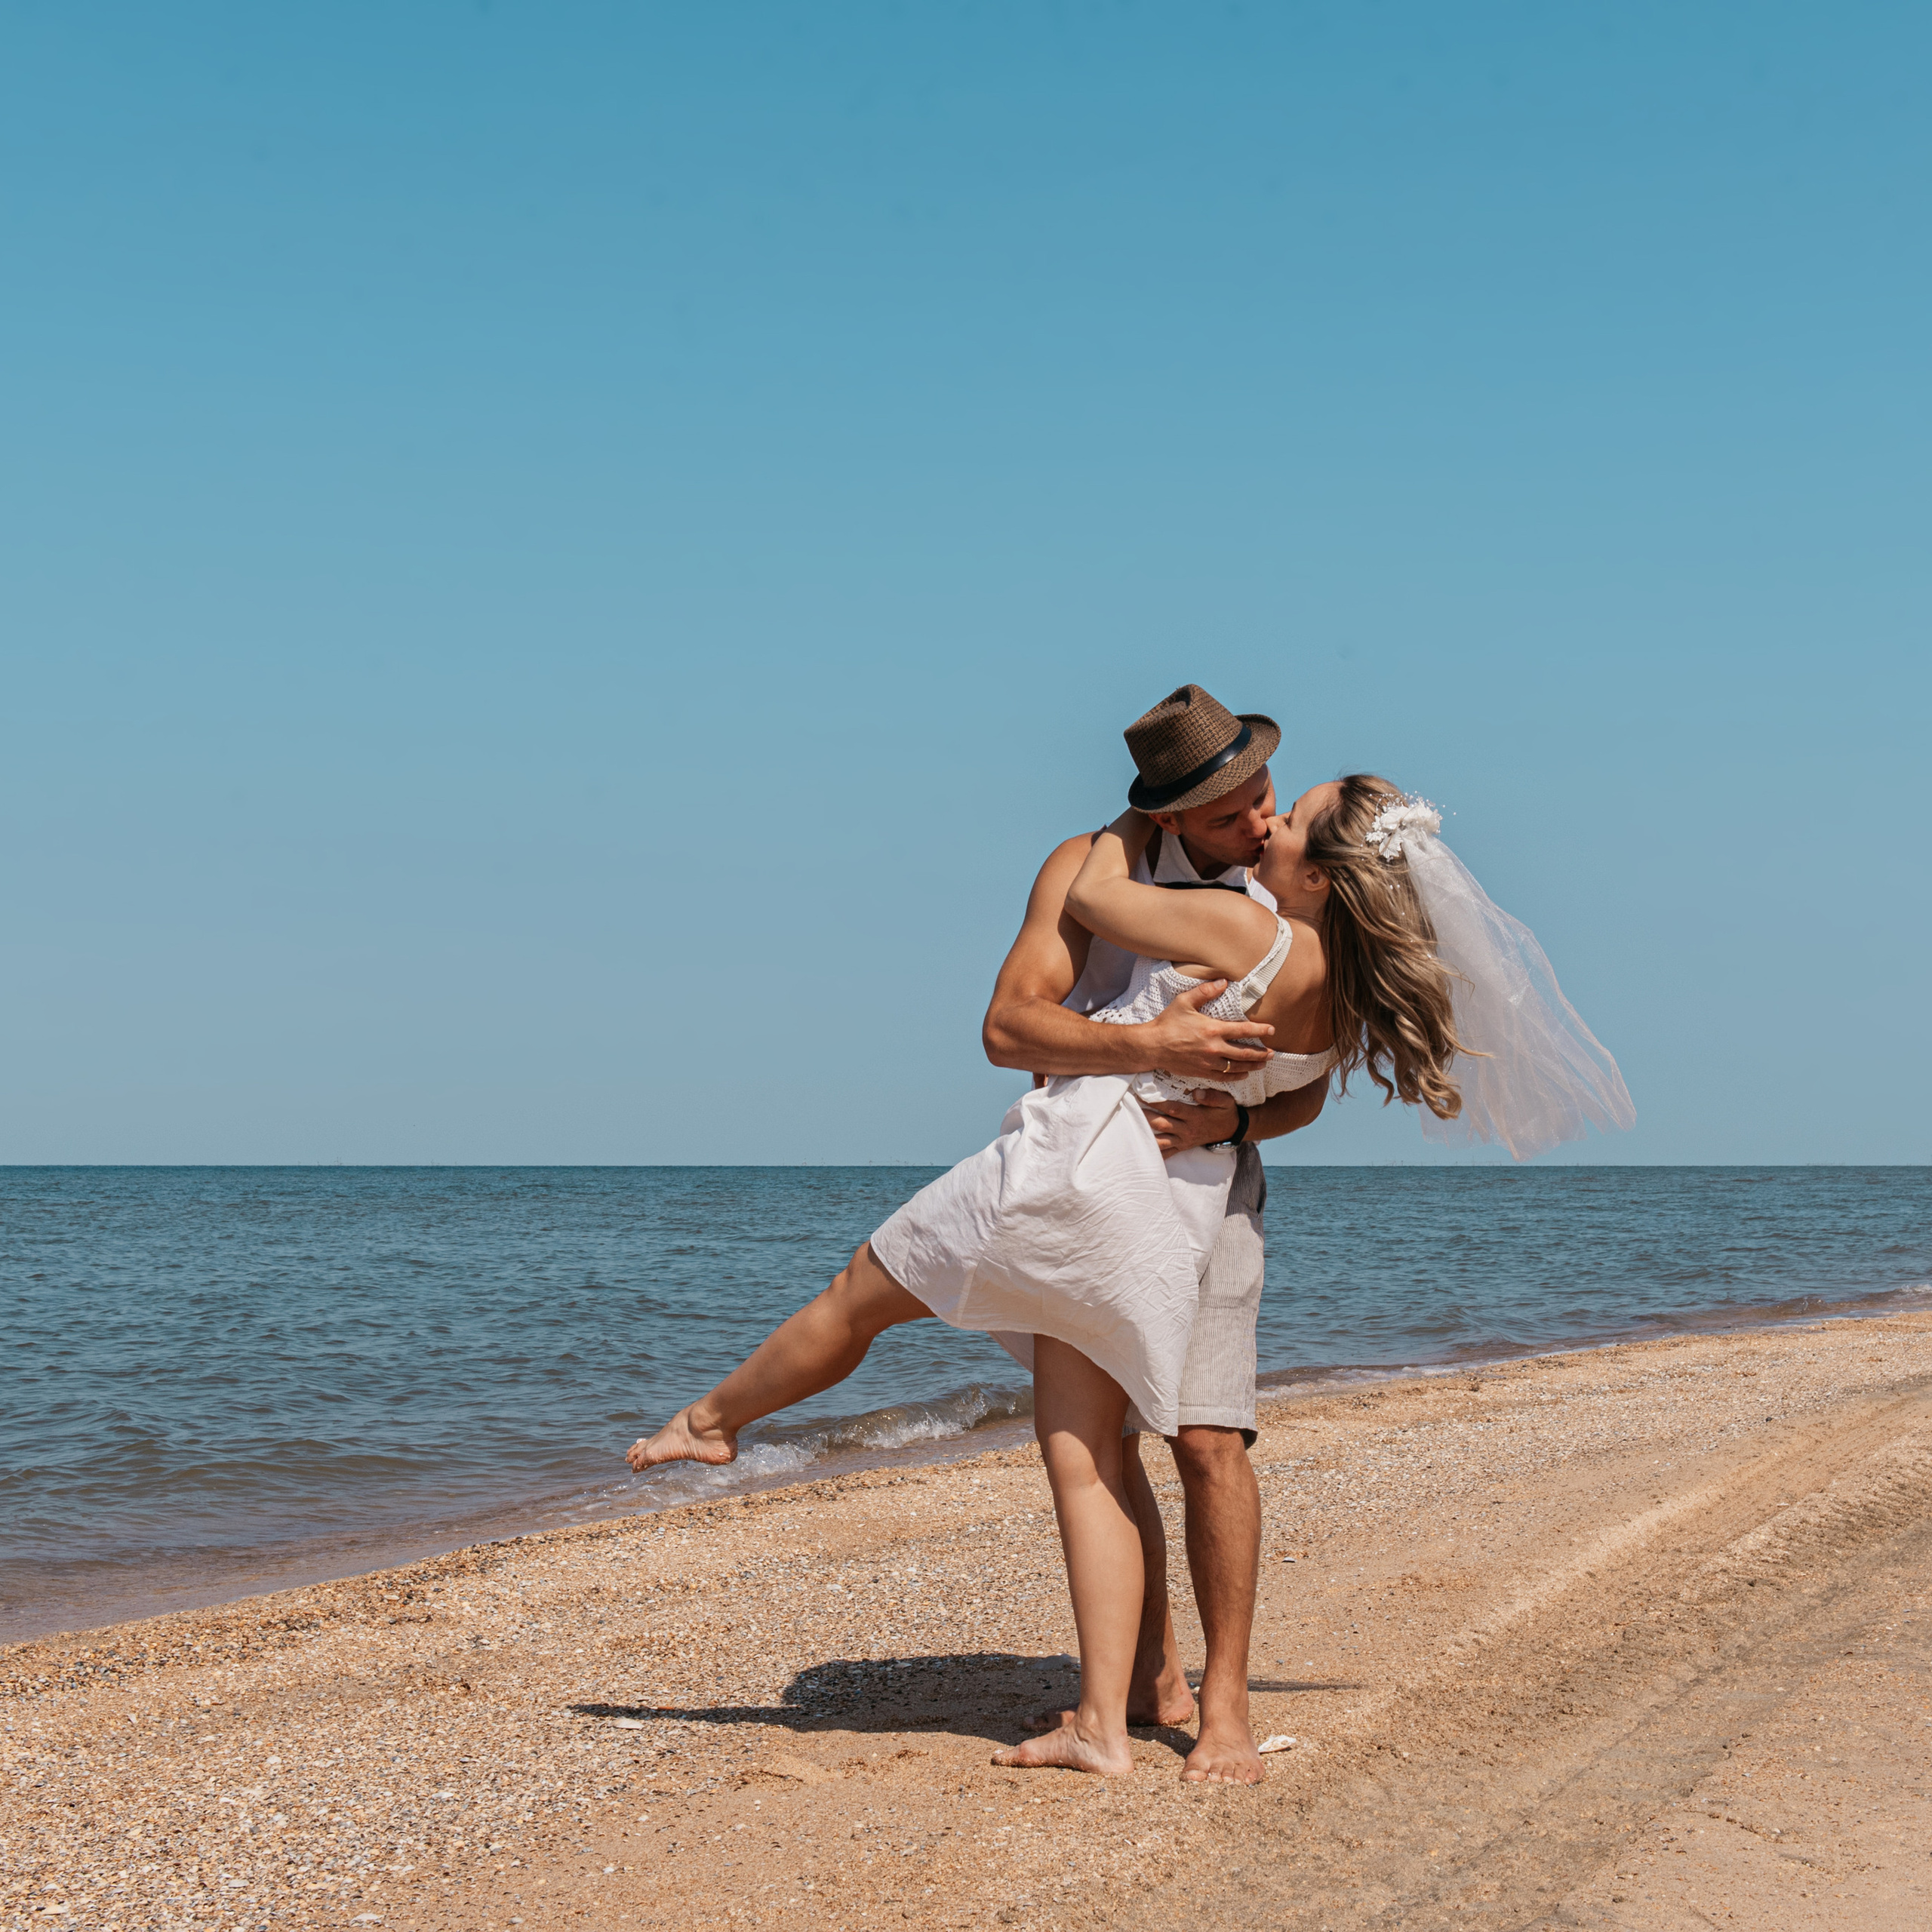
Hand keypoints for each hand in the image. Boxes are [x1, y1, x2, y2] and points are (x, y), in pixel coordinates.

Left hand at [1138, 1089, 1240, 1154]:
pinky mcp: (1182, 1147)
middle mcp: (1187, 1130)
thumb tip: (1196, 1092)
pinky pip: (1166, 1153)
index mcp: (1195, 1116)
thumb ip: (1212, 1096)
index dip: (1155, 1102)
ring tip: (1129, 1127)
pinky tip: (1139, 1151)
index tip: (1141, 1095)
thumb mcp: (1225, 1101)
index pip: (1172, 1109)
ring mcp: (1183, 1140)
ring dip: (1144, 1134)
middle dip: (1144, 1116)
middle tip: (1128, 1107)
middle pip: (1161, 1124)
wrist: (1231, 1130)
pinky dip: (1153, 1153)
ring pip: (1160, 1140)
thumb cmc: (1225, 1112)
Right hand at [1139, 978, 1273, 1079]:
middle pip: (1245, 1053)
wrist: (1152, 1046)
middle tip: (1272, 1053)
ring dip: (1253, 1066)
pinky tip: (1244, 1075)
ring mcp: (1209, 1063)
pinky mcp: (1202, 1073)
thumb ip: (1205, 991)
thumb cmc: (1168, 1022)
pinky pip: (1224, 1077)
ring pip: (1237, 1067)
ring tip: (1263, 1064)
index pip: (1243, 1030)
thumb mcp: (1184, 1002)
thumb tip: (1224, 981)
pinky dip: (1237, 1077)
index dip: (1260, 1030)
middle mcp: (1214, 1048)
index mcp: (1213, 1029)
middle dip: (1262, 1053)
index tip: (1272, 1030)